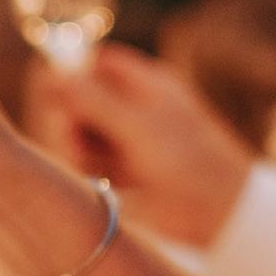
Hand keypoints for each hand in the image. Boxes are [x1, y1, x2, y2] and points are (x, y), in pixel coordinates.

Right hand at [34, 43, 252, 247]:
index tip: (55, 93)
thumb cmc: (189, 160)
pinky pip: (92, 161)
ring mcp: (130, 139)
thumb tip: (55, 77)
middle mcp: (135, 107)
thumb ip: (95, 101)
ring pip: (84, 132)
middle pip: (84, 98)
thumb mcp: (138, 126)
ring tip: (85, 164)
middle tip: (71, 139)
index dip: (73, 72)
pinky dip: (86, 167)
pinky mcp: (125, 170)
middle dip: (71, 117)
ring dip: (76, 146)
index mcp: (146, 84)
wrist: (220, 212)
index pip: (98, 62)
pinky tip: (94, 179)